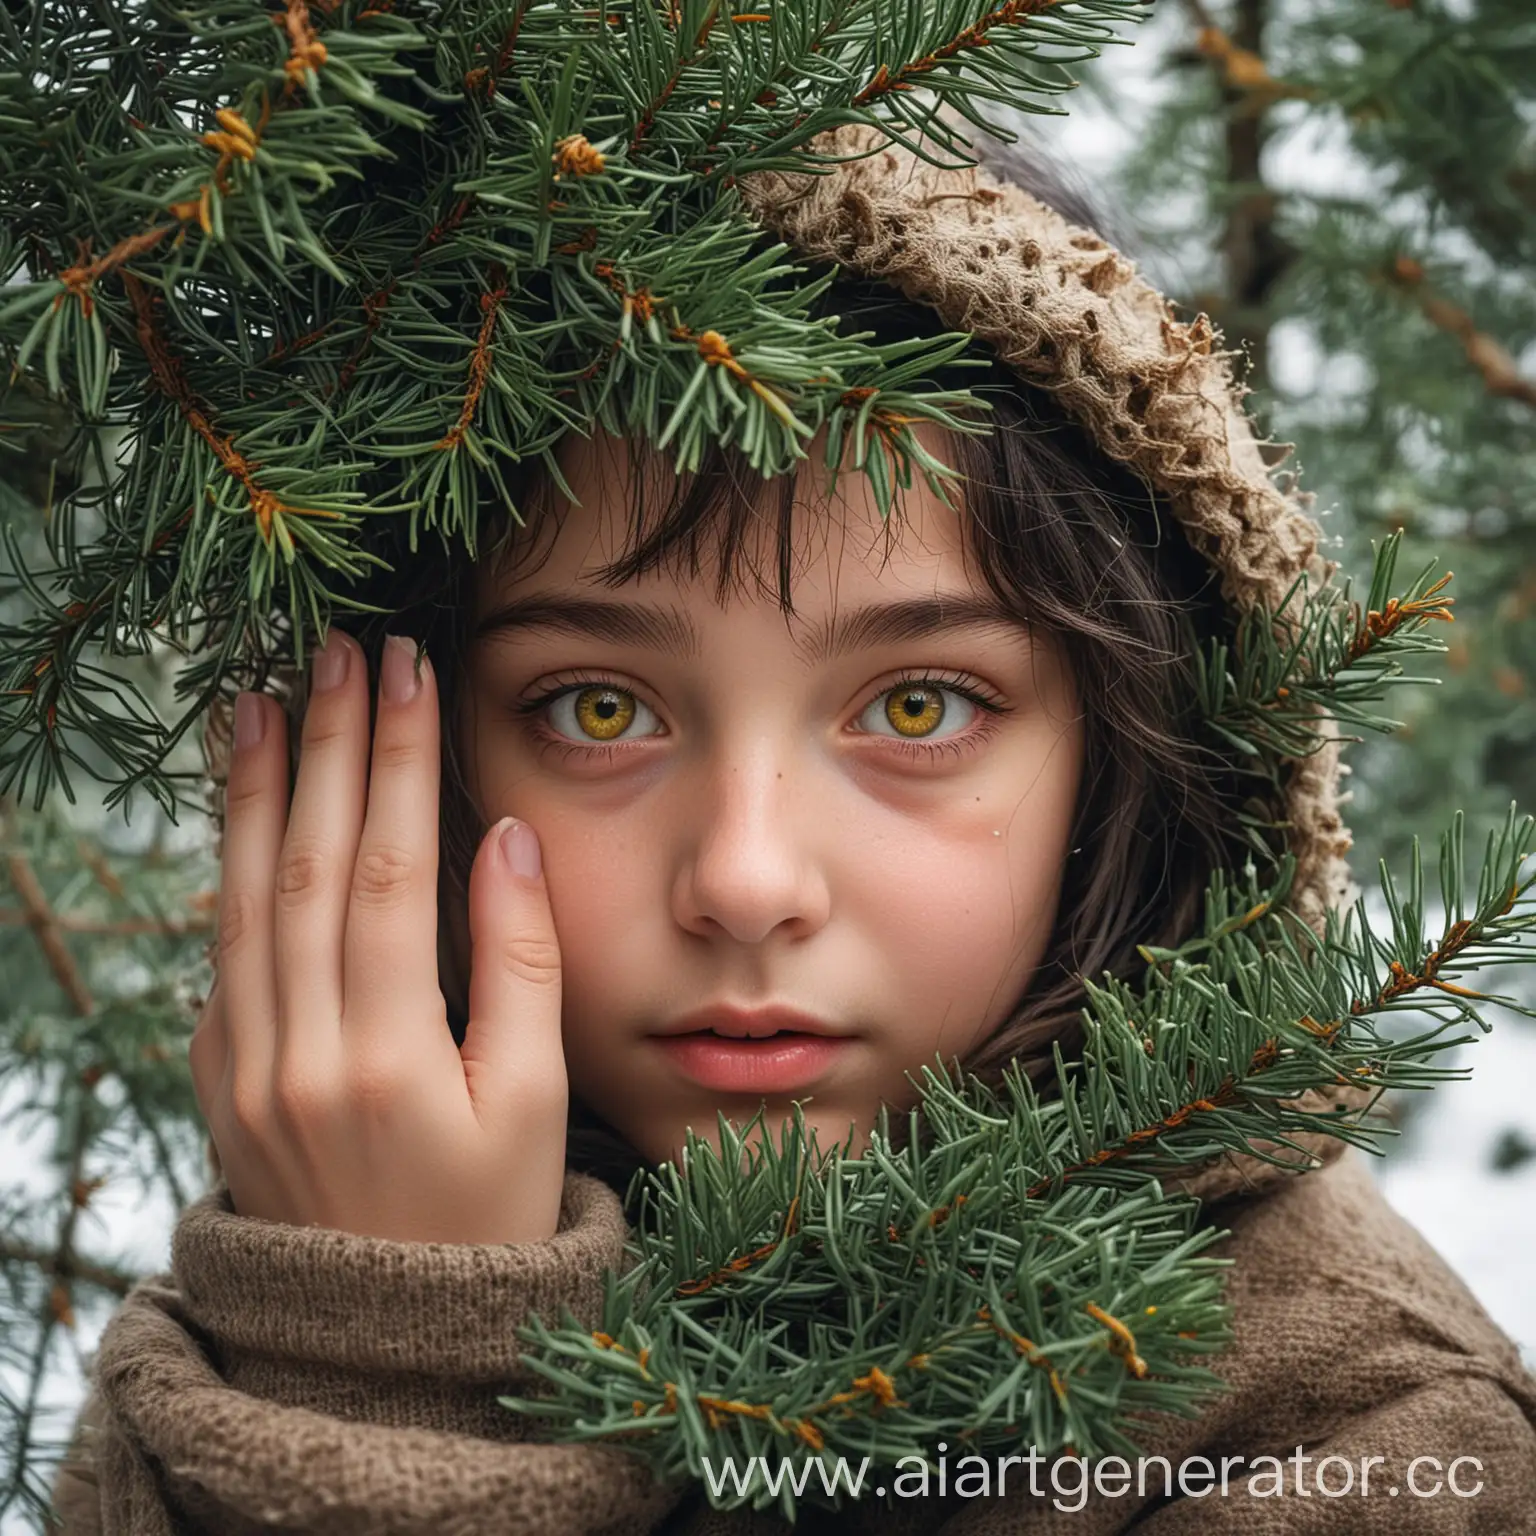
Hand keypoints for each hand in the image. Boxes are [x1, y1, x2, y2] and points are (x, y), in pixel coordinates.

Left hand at [188, 630, 568, 1243]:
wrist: (387, 1342)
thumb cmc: (486, 1218)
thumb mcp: (532, 1102)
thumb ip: (521, 966)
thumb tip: (507, 842)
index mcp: (388, 1057)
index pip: (392, 871)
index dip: (401, 763)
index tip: (408, 673)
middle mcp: (298, 1053)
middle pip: (311, 866)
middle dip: (329, 748)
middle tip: (339, 651)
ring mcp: (244, 1069)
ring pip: (244, 901)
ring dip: (256, 794)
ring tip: (261, 701)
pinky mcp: (220, 1081)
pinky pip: (217, 958)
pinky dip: (226, 874)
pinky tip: (241, 817)